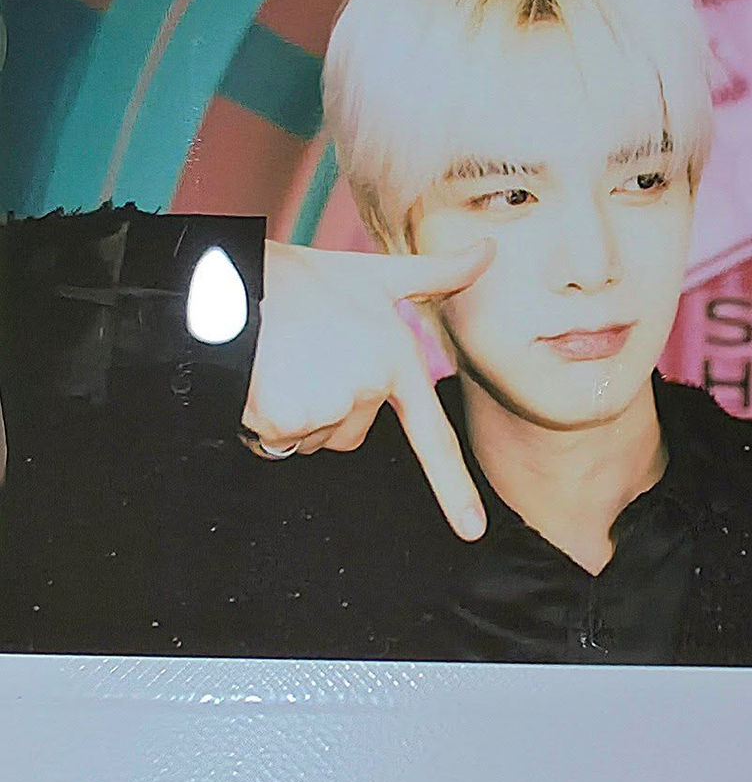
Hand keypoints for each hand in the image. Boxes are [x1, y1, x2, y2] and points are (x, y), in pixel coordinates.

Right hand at [241, 238, 493, 539]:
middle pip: (351, 434)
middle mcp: (368, 389)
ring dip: (297, 413)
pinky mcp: (283, 421)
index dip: (453, 488)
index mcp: (395, 361)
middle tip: (306, 359)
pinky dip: (266, 419)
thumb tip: (489, 250)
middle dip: (329, 408)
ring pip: (314, 440)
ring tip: (282, 362)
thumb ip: (436, 274)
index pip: (431, 437)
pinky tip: (261, 378)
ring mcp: (326, 408)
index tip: (471, 531)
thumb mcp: (374, 274)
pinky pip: (277, 441)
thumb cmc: (304, 278)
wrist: (232, 280)